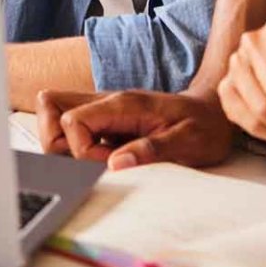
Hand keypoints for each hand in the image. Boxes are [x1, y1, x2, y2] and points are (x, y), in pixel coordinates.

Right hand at [35, 89, 236, 169]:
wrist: (214, 111)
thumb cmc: (204, 126)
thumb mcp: (188, 142)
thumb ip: (151, 150)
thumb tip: (115, 164)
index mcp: (123, 104)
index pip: (72, 120)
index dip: (81, 150)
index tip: (109, 164)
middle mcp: (107, 102)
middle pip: (51, 108)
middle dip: (59, 143)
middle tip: (94, 163)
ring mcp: (103, 110)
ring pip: (56, 116)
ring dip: (66, 145)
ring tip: (99, 162)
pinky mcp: (105, 120)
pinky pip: (73, 127)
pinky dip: (77, 147)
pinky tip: (104, 159)